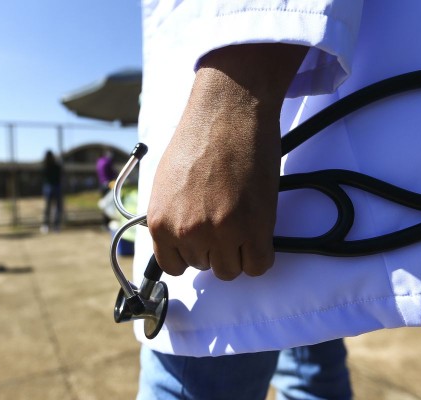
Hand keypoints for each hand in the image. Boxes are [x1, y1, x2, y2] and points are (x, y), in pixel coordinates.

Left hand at [147, 43, 307, 280]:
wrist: (229, 112)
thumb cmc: (199, 138)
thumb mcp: (167, 183)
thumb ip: (171, 216)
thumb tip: (178, 239)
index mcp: (160, 222)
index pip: (174, 265)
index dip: (191, 253)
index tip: (202, 240)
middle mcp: (187, 232)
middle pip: (205, 267)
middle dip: (215, 248)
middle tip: (226, 218)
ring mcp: (221, 233)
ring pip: (231, 270)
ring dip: (238, 251)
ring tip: (242, 221)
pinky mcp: (253, 228)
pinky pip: (258, 265)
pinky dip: (260, 254)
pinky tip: (259, 233)